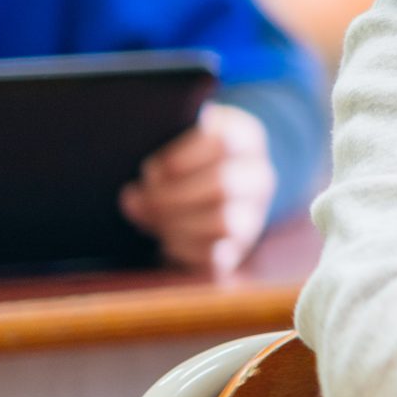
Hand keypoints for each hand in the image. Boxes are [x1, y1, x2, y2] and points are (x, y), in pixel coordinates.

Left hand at [119, 102, 273, 272]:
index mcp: (246, 140)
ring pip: (223, 222)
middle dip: (172, 195)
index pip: (226, 141)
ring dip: (176, 223)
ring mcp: (252, 215)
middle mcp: (258, 177)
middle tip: (138, 198)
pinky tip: (165, 241)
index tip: (153, 169)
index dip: (184, 156)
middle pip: (223, 184)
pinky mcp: (238, 249)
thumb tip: (145, 184)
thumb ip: (164, 147)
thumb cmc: (184, 160)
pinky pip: (216, 256)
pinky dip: (183, 250)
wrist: (211, 193)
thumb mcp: (181, 141)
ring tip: (149, 218)